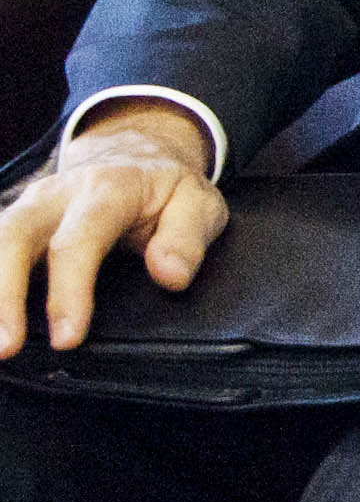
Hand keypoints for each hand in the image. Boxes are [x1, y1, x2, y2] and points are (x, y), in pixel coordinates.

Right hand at [0, 101, 228, 360]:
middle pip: (14, 237)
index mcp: (106, 190)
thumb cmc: (165, 188)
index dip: (69, 290)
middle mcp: (56, 196)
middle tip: (6, 347)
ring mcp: (29, 208)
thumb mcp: (198, 203)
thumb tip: (171, 276)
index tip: (67, 337)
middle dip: (4, 293)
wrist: (135, 153)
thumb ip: (186, 239)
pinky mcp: (16, 223)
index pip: (79, 240)